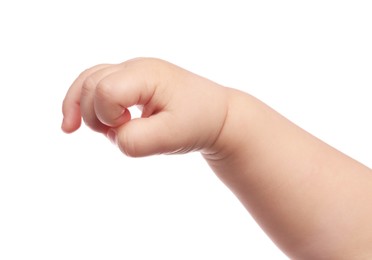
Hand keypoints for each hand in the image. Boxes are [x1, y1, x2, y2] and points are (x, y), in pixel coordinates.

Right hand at [62, 58, 228, 156]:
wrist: (216, 115)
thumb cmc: (198, 122)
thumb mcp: (172, 137)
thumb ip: (136, 141)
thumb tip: (114, 136)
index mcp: (146, 74)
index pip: (105, 91)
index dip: (108, 116)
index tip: (130, 126)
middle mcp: (135, 68)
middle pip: (90, 84)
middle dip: (92, 115)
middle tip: (117, 131)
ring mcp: (132, 73)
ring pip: (88, 82)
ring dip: (84, 110)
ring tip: (87, 130)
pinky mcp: (131, 83)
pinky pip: (96, 86)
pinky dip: (83, 104)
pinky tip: (73, 124)